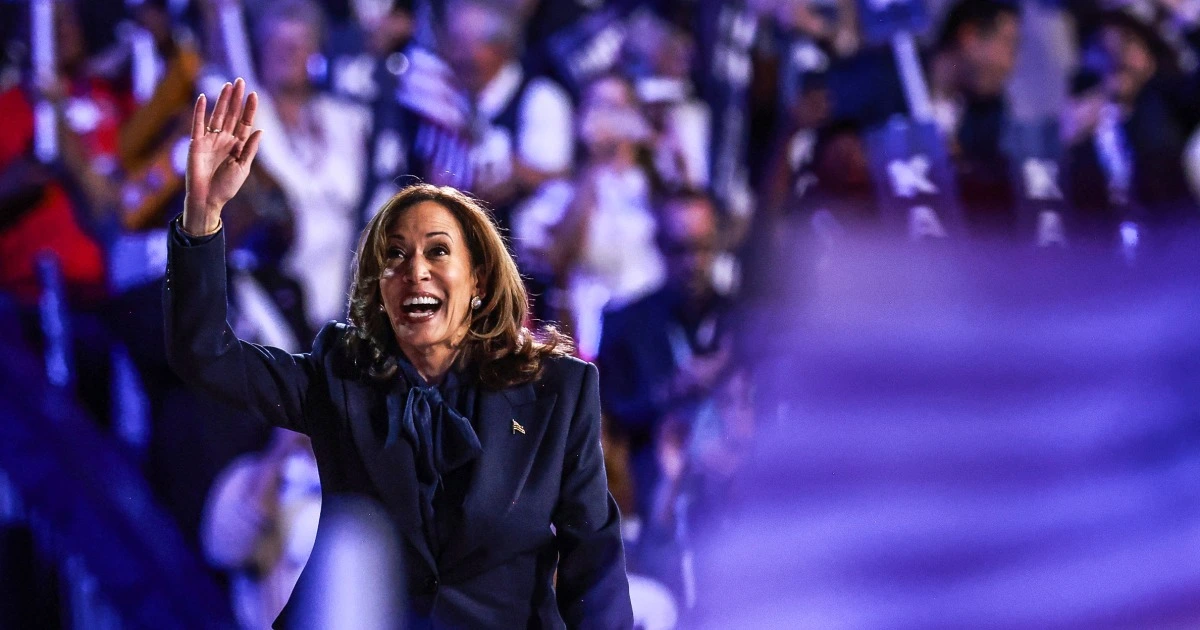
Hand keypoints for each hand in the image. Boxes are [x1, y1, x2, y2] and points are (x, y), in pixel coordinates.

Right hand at [183, 78, 262, 234]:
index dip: (249, 109)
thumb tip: (261, 131)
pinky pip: (197, 124)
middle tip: (241, 81)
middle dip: (236, 98)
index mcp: (238, 145)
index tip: (254, 94)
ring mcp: (210, 140)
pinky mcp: (196, 143)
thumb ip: (250, 149)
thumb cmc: (226, 187)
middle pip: (232, 114)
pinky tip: (202, 98)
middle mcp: (224, 139)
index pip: (245, 122)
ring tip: (228, 85)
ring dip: (222, 100)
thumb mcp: (243, 168)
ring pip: (217, 115)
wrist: (208, 199)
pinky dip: (199, 111)